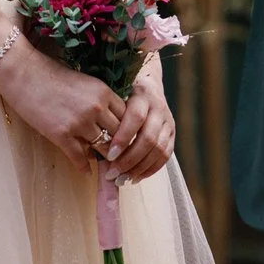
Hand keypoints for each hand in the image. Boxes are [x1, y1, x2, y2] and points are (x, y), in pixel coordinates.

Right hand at [0, 43, 124, 174]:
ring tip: (109, 169)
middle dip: (122, 148)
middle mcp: (96, 108)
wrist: (24, 74)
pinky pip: (79, 157)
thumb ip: (100, 100)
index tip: (130, 141)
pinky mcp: (61, 135)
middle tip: (123, 159)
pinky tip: (86, 171)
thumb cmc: (53, 75)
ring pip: (103, 148)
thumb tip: (110, 120)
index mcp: (104, 92)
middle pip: (119, 135)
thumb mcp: (85, 82)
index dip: (130, 131)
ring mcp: (79, 122)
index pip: (128, 118)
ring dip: (106, 159)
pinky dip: (84, 167)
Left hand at [105, 70, 175, 184]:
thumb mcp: (114, 97)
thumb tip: (90, 147)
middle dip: (129, 160)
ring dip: (139, 168)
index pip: (135, 118)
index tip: (109, 155)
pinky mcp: (172, 133)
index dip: (123, 138)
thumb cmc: (122, 93)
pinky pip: (165, 155)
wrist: (149, 83)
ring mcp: (168, 121)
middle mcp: (158, 107)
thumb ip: (108, 117)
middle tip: (112, 174)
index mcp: (142, 95)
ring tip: (121, 179)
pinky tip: (135, 177)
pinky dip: (150, 169)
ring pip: (158, 149)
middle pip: (148, 138)